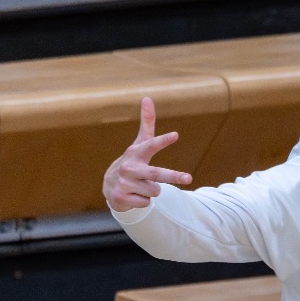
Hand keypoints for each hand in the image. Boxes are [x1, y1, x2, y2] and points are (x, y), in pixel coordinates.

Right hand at [104, 97, 190, 212]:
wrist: (110, 185)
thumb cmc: (132, 161)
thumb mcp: (139, 144)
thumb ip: (147, 123)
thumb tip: (147, 97)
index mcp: (136, 152)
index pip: (151, 145)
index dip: (163, 140)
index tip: (175, 135)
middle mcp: (129, 167)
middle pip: (157, 174)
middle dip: (173, 176)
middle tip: (189, 178)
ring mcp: (124, 183)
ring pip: (155, 191)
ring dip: (152, 191)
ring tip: (141, 186)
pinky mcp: (121, 197)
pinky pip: (146, 203)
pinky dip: (144, 201)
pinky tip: (134, 195)